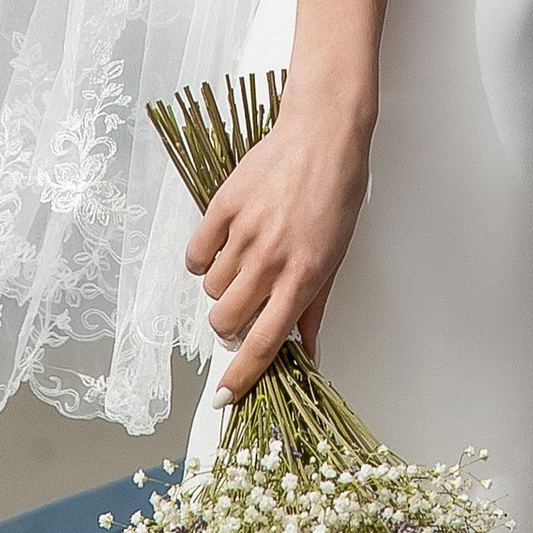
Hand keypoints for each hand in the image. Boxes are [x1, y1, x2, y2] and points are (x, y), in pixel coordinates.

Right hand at [185, 92, 373, 397]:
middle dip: (230, 325)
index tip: (223, 396)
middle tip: (245, 306)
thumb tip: (307, 352)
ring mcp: (244, 233)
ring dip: (221, 287)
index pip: (263, 345)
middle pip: (225, 322)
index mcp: (303, 278)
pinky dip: (203, 258)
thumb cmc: (337, 195)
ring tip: (244, 261)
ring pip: (210, 290)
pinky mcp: (223, 206)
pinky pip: (195, 254)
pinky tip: (223, 245)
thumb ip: (314, 308)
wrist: (324, 135)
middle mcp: (271, 260)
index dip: (240, 378)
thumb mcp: (335, 258)